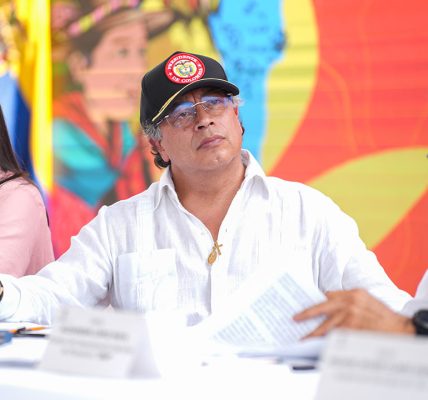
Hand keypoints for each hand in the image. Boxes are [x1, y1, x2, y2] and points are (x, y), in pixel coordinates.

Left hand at [293, 289, 414, 337]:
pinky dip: (326, 340)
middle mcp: (349, 302)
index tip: (305, 305)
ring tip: (304, 338)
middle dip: (307, 313)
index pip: (328, 295)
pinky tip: (318, 344)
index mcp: (352, 293)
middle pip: (321, 307)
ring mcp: (349, 316)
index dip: (317, 301)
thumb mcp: (367, 299)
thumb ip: (349, 299)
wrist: (399, 328)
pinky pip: (335, 336)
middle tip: (295, 318)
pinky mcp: (352, 330)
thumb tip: (329, 299)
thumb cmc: (383, 315)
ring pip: (325, 325)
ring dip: (314, 332)